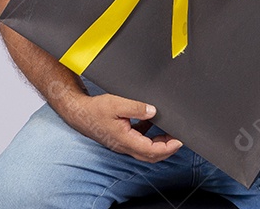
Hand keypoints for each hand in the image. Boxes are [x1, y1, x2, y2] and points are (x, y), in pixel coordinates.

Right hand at [60, 92, 182, 161]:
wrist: (79, 113)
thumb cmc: (95, 109)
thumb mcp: (117, 104)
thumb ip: (136, 108)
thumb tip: (153, 111)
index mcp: (126, 140)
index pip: (152, 150)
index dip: (168, 147)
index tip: (180, 140)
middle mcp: (125, 146)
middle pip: (151, 155)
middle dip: (167, 149)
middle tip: (178, 138)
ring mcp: (123, 144)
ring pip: (145, 150)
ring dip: (159, 144)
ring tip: (169, 133)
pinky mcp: (121, 138)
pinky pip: (139, 142)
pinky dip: (149, 136)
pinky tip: (151, 124)